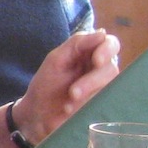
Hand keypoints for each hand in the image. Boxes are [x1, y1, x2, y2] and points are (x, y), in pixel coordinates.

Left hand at [11, 30, 120, 144]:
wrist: (37, 115)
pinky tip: (73, 111)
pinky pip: (107, 102)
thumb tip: (103, 33)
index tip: (97, 61)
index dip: (107, 50)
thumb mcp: (56, 60)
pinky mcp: (103, 104)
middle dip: (92, 81)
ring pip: (111, 86)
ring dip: (89, 96)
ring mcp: (104, 87)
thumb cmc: (46, 85)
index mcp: (91, 53)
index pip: (110, 44)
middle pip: (111, 68)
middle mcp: (101, 69)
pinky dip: (89, 106)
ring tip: (68, 105)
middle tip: (73, 93)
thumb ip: (77, 44)